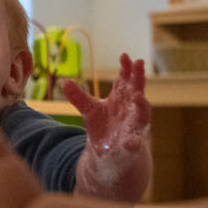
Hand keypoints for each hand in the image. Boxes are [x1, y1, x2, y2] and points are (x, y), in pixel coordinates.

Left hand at [62, 53, 152, 200]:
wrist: (110, 152)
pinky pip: (134, 144)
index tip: (125, 56)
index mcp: (122, 98)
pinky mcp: (132, 145)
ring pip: (143, 114)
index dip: (127, 68)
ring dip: (142, 105)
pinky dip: (133, 143)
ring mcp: (134, 126)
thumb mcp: (89, 110)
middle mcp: (131, 109)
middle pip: (138, 90)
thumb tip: (64, 82)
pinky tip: (130, 144)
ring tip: (138, 96)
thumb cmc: (104, 126)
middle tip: (138, 64)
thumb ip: (78, 97)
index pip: (126, 79)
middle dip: (139, 77)